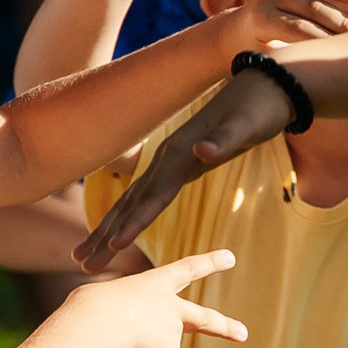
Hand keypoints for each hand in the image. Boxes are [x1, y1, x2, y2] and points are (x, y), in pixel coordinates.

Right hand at [63, 249, 245, 347]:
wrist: (96, 323)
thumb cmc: (90, 309)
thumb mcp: (102, 302)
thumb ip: (121, 319)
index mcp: (152, 284)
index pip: (185, 269)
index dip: (209, 263)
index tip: (230, 257)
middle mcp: (169, 307)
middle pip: (203, 319)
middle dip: (224, 327)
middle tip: (243, 335)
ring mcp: (172, 332)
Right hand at [75, 69, 292, 271]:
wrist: (263, 83)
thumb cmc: (259, 108)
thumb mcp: (247, 125)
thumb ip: (223, 140)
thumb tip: (200, 150)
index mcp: (181, 153)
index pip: (153, 195)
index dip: (134, 221)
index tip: (114, 246)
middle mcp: (167, 157)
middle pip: (131, 203)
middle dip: (106, 234)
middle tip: (84, 263)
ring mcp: (168, 160)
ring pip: (130, 200)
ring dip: (107, 228)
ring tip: (84, 254)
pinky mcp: (175, 164)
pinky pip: (143, 196)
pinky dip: (125, 215)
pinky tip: (114, 228)